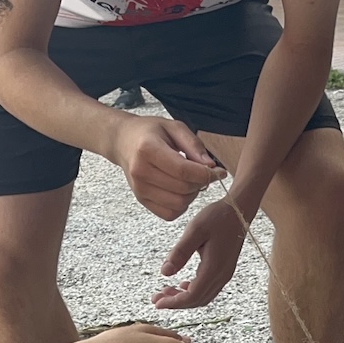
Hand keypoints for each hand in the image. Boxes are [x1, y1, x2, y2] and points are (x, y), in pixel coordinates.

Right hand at [107, 113, 225, 220]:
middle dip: (201, 184)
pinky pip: (170, 214)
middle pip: (183, 189)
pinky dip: (181, 205)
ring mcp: (139, 189)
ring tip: (190, 180)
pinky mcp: (142, 201)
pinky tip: (180, 190)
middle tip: (204, 173)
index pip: (184, 171)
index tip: (220, 171)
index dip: (207, 174)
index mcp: (148, 149)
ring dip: (192, 195)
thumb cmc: (151, 133)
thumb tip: (211, 167)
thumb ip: (194, 145)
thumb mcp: (174, 128)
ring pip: (179, 205)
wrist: (124, 141)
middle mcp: (140, 172)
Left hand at [153, 193, 248, 309]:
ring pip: (202, 297)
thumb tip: (164, 273)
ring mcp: (224, 274)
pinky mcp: (224, 270)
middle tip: (155, 299)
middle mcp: (221, 276)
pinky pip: (207, 289)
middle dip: (175, 303)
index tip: (156, 303)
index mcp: (213, 268)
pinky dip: (193, 291)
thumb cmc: (217, 217)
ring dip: (184, 298)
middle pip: (197, 301)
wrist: (239, 211)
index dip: (173, 302)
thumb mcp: (195, 231)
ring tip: (165, 292)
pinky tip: (182, 285)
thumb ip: (180, 253)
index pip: (192, 296)